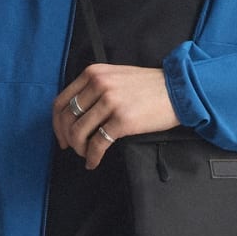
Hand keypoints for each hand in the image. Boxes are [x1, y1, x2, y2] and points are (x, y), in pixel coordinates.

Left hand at [52, 63, 179, 170]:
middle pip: (67, 118)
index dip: (57, 123)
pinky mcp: (122, 120)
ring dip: (79, 149)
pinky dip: (92, 157)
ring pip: (79, 132)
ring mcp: (110, 102)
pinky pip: (97, 144)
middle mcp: (98, 84)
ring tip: (86, 154)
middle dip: (66, 138)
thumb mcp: (116, 77)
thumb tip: (77, 114)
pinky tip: (93, 162)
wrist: (179, 90)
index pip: (61, 100)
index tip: (61, 136)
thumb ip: (95, 88)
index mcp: (93, 73)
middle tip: (72, 149)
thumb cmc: (149, 87)